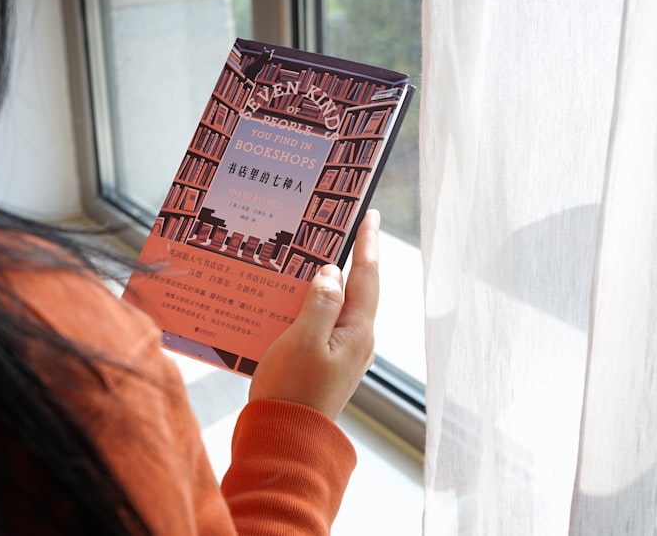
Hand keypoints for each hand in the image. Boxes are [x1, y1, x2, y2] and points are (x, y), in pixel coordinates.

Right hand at [248, 209, 380, 419]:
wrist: (285, 442)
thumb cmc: (291, 393)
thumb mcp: (302, 341)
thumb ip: (319, 302)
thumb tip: (332, 272)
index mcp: (357, 332)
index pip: (366, 276)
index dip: (368, 243)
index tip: (371, 214)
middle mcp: (356, 342)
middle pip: (355, 290)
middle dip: (347, 258)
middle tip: (337, 227)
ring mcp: (342, 355)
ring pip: (336, 307)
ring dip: (325, 283)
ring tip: (309, 257)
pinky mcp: (325, 365)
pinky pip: (322, 325)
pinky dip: (311, 306)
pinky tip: (292, 300)